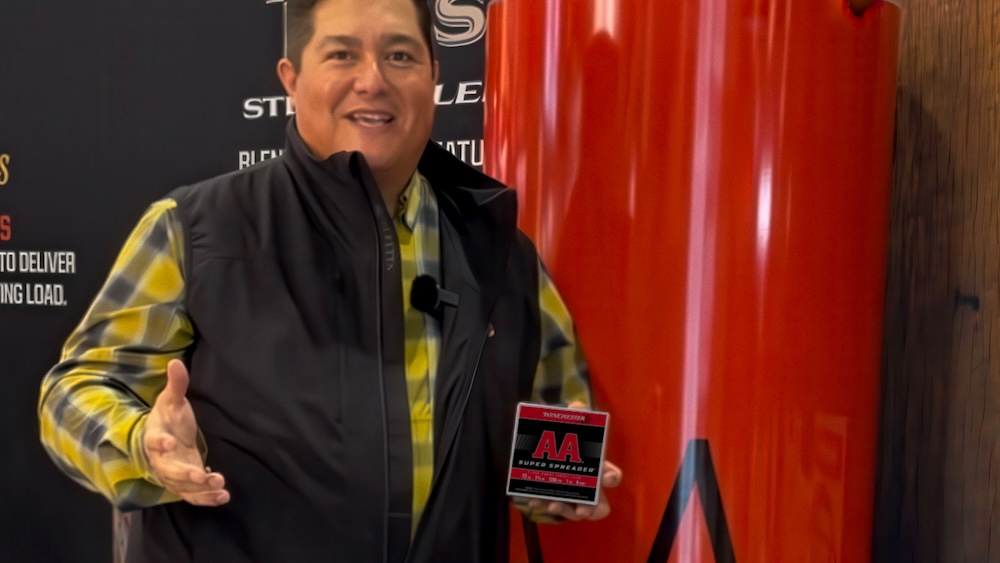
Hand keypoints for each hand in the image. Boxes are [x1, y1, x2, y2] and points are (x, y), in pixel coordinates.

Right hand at [143, 359, 228, 506]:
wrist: (161, 440)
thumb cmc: (167, 419)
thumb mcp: (171, 401)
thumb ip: (176, 385)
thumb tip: (175, 362)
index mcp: (154, 437)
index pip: (153, 441)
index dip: (160, 442)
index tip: (171, 442)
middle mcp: (160, 460)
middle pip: (169, 470)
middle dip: (184, 474)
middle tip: (201, 475)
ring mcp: (172, 475)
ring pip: (182, 487)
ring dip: (200, 489)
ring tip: (219, 485)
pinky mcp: (184, 485)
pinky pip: (193, 496)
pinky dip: (207, 499)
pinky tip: (224, 496)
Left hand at [525, 401, 622, 521]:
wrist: (546, 448)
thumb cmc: (569, 440)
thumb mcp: (573, 425)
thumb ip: (578, 414)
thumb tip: (576, 406)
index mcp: (598, 469)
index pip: (612, 476)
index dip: (611, 477)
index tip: (606, 478)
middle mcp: (590, 488)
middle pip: (599, 506)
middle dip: (591, 509)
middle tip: (582, 510)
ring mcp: (574, 498)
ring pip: (575, 511)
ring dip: (565, 509)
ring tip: (552, 504)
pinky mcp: (557, 501)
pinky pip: (552, 508)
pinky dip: (542, 504)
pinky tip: (532, 501)